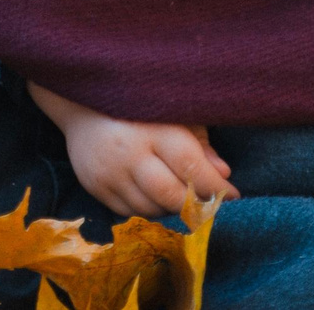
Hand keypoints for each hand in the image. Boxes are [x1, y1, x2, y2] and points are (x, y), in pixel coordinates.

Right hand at [29, 82, 238, 217]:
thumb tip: (223, 174)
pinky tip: (155, 195)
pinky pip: (128, 212)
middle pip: (171, 195)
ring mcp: (109, 174)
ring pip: (151, 208)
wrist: (80, 102)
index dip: (215, 186)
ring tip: (182, 194)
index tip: (232, 194)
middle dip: (196, 203)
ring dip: (171, 207)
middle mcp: (129, 154)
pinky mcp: (95, 187)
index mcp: (154, 129)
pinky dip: (147, 209)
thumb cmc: (137, 104)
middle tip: (209, 203)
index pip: (191, 167)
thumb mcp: (173, 111)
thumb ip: (199, 141)